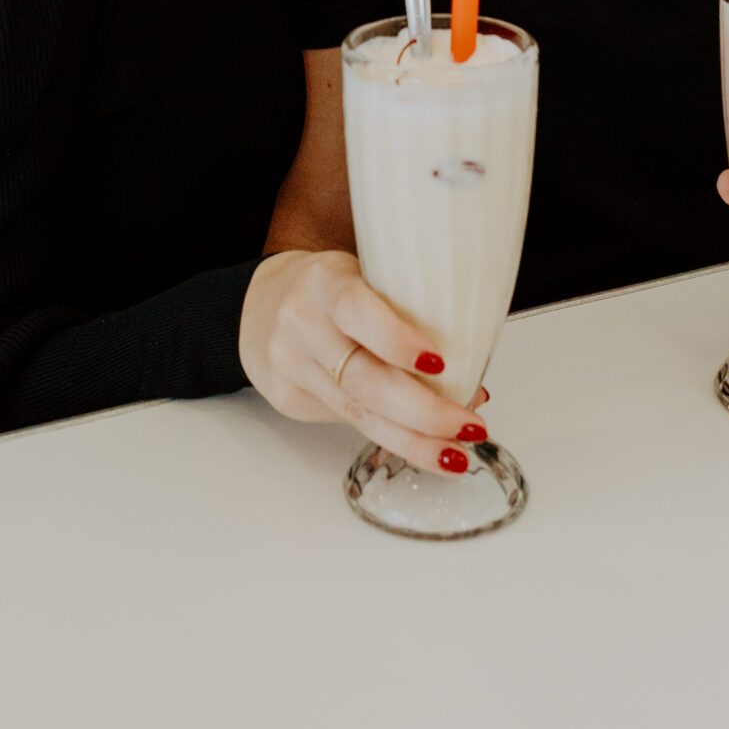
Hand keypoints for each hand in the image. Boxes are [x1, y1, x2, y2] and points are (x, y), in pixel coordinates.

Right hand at [239, 250, 488, 471]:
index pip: (356, 309)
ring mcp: (291, 366)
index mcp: (324, 283)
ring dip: (415, 439)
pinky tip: (425, 447)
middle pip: (362, 379)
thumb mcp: (360, 275)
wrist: (258, 307)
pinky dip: (393, 438)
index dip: (396, 339)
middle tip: (469, 424)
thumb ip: (403, 309)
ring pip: (358, 413)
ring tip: (456, 453)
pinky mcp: (289, 401)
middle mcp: (302, 325)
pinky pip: (348, 423)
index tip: (439, 360)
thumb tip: (470, 365)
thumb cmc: (327, 290)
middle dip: (423, 410)